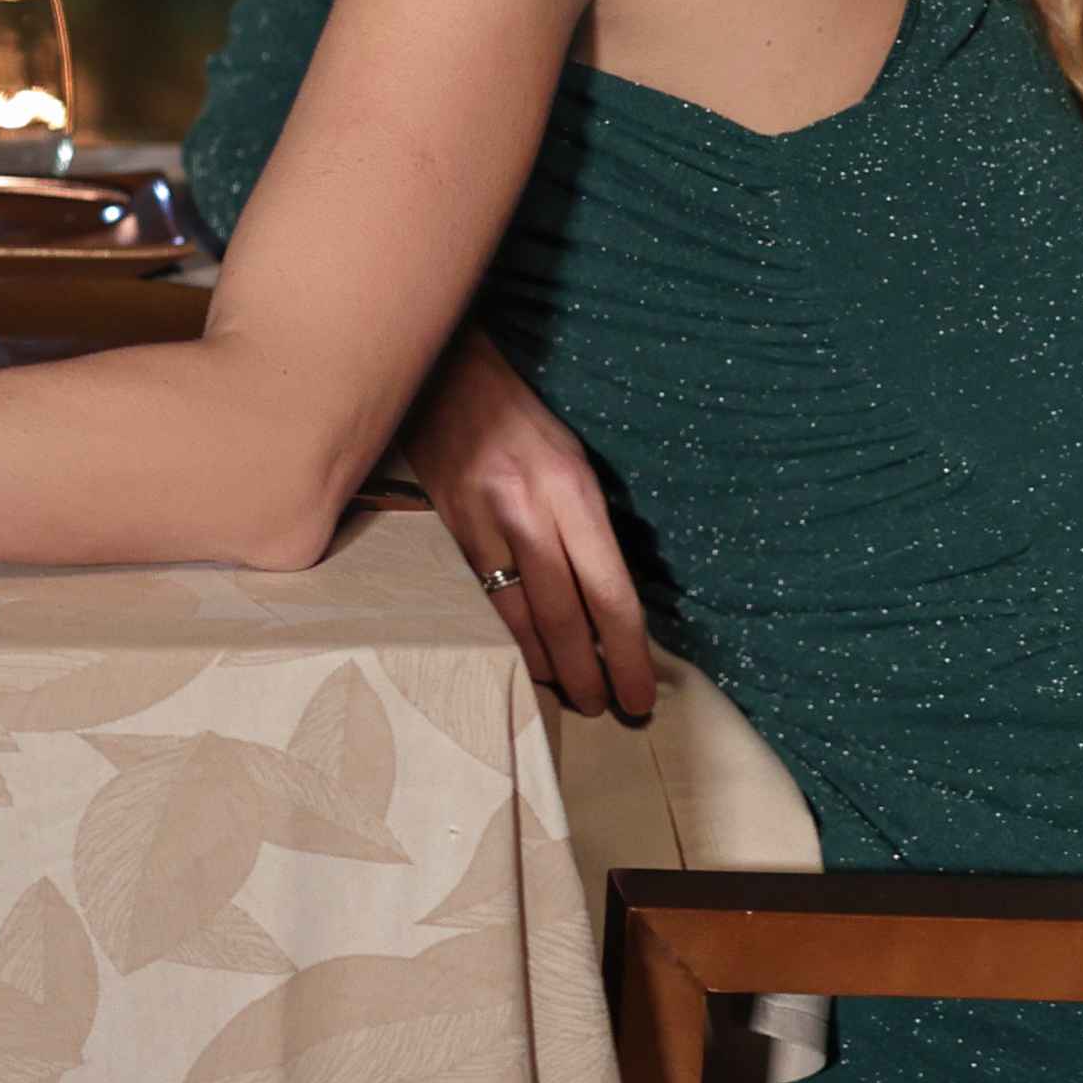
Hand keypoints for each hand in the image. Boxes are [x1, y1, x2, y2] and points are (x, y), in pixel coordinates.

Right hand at [403, 331, 652, 721]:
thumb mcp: (571, 459)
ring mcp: (483, 522)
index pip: (609, 589)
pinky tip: (522, 658)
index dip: (627, 651)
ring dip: (547, 665)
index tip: (639, 692)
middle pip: (566, 614)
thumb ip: (586, 524)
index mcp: (572, 489)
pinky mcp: (449, 529)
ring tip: (568, 694)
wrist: (442, 375)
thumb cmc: (518, 417)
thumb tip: (605, 595)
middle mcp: (529, 510)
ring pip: (519, 615)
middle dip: (589, 672)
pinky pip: (482, 597)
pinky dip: (507, 635)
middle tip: (606, 707)